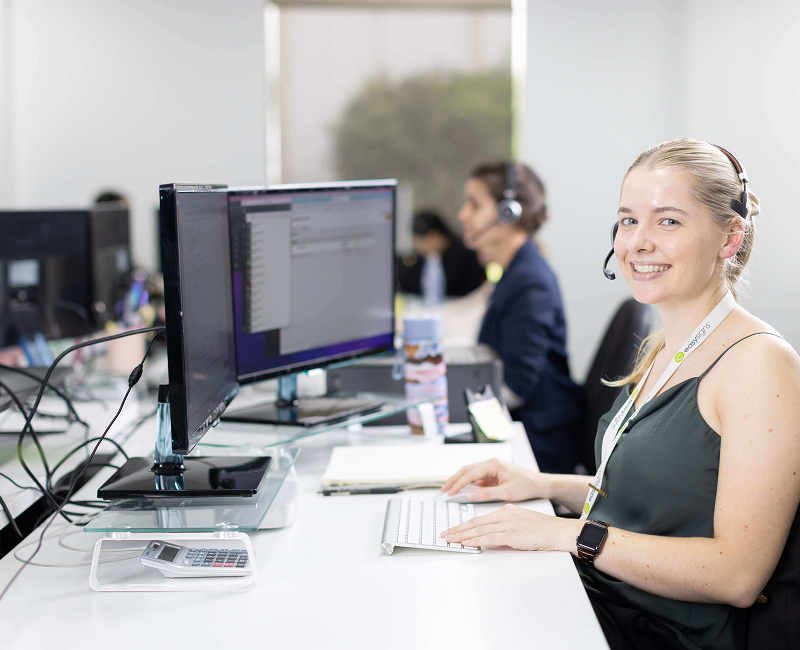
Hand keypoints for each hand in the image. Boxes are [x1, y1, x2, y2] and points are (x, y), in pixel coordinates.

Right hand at [440, 458, 548, 502]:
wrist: (539, 484)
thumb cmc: (527, 486)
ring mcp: (491, 468)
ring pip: (470, 472)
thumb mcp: (506, 493)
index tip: (449, 492)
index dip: (458, 483)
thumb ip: (487, 494)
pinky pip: (476, 477)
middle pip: (467, 470)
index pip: (470, 473)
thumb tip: (469, 495)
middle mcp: (491, 463)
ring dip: (459, 480)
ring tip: (449, 489)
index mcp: (493, 464)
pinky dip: (467, 483)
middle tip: (443, 490)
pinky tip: (462, 490)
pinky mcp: (493, 474)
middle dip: (454, 480)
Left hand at [441, 504, 581, 550]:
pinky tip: (466, 543)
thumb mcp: (520, 522)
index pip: (480, 518)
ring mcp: (508, 524)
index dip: (464, 525)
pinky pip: (489, 537)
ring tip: (450, 540)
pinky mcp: (512, 534)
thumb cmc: (542, 529)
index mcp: (505, 511)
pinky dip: (476, 540)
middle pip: (476, 522)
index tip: (453, 529)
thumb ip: (505, 525)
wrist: (558, 531)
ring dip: (462, 536)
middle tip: (445, 534)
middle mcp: (504, 515)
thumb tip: (491, 534)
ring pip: (479, 530)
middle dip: (458, 529)